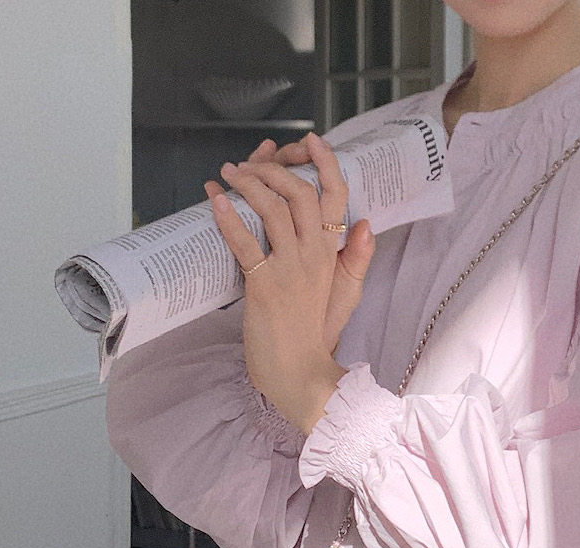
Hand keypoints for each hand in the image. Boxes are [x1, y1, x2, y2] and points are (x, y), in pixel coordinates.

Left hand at [205, 132, 375, 434]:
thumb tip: (366, 223)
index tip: (310, 141)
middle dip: (274, 169)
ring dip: (247, 185)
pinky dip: (227, 218)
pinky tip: (213, 201)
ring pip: (272, 210)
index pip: (336, 198)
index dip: (325, 163)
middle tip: (250, 164)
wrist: (301, 375)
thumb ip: (357, 259)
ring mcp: (290, 271)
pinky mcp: (264, 287)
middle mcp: (315, 257)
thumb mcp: (345, 296)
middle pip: (300, 193)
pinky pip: (244, 243)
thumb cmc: (316, 336)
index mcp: (333, 256)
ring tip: (228, 176)